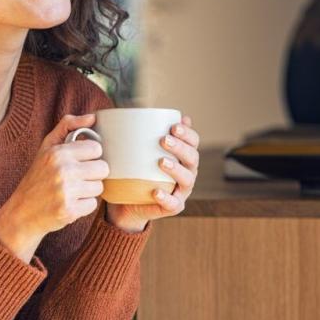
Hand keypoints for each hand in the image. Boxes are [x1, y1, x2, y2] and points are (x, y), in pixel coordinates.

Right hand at [0, 114, 109, 261]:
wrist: (21, 212)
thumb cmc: (37, 177)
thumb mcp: (46, 147)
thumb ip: (68, 126)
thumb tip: (93, 117)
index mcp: (58, 153)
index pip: (96, 149)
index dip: (90, 156)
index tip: (79, 162)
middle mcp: (62, 170)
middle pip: (102, 168)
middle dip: (92, 174)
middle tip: (77, 178)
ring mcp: (66, 192)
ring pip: (99, 187)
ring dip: (88, 190)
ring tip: (71, 191)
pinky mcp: (69, 211)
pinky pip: (93, 205)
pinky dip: (83, 206)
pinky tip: (69, 203)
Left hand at [106, 115, 199, 231]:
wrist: (127, 203)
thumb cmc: (134, 172)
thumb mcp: (135, 152)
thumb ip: (138, 135)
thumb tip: (132, 111)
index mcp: (182, 156)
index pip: (193, 141)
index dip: (187, 133)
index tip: (173, 125)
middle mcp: (187, 172)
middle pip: (192, 158)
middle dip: (181, 147)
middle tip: (164, 140)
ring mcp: (181, 191)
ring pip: (187, 179)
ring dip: (176, 169)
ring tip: (161, 162)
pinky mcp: (172, 207)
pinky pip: (173, 204)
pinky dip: (166, 198)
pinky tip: (156, 192)